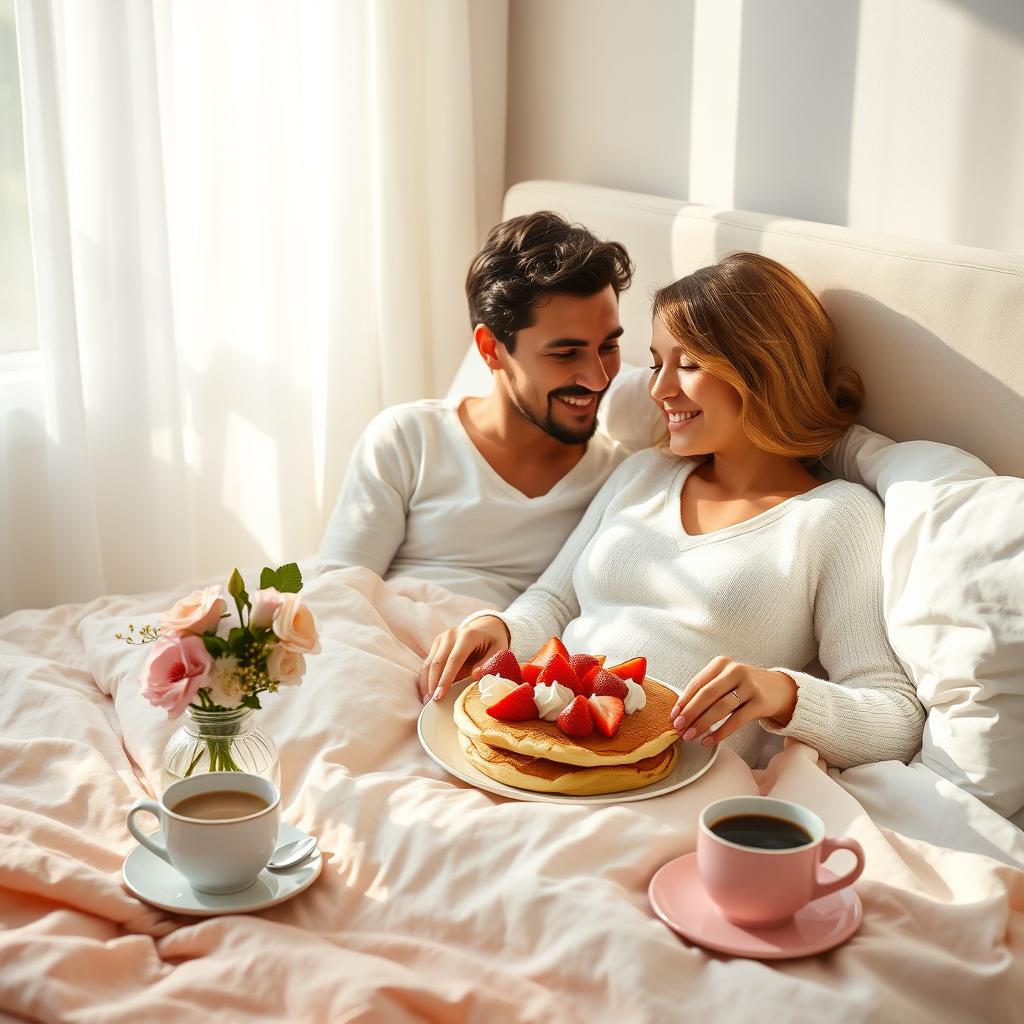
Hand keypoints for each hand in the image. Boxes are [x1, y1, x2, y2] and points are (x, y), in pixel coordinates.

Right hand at [416, 616, 509, 703]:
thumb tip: (475, 676)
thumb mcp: (499, 650)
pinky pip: (428, 662)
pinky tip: (426, 691)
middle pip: (438, 662)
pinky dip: (425, 678)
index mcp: (468, 635)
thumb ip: (489, 663)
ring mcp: (442, 638)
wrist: (485, 628)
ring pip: (429, 662)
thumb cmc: (493, 642)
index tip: (440, 695)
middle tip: (431, 703)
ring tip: (427, 701)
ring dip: (426, 682)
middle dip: (433, 683)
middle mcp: (452, 635)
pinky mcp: (436, 643)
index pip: (454, 659)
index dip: (446, 678)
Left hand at [669, 656, 796, 746]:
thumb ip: (706, 690)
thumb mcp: (725, 680)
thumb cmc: (743, 686)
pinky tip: (709, 741)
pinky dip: (720, 732)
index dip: (684, 701)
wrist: (779, 689)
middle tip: (678, 728)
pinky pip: (736, 720)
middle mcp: (735, 671)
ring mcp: (749, 686)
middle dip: (690, 713)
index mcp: (721, 664)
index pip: (697, 683)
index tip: (673, 716)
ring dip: (702, 724)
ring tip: (690, 736)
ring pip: (721, 708)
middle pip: (707, 694)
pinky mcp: (760, 702)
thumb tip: (681, 713)